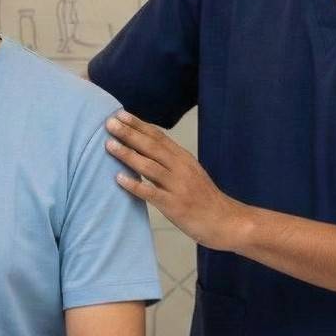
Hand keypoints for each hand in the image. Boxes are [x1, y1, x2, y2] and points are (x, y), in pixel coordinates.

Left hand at [106, 111, 246, 249]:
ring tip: (109, 145)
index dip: (139, 125)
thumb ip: (171, 161)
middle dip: (130, 133)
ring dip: (128, 154)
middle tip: (110, 122)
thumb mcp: (190, 172)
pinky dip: (135, 184)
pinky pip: (151, 193)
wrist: (226, 221)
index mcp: (184, 158)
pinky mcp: (175, 206)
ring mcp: (178, 187)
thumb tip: (146, 149)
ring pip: (150, 166)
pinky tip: (119, 179)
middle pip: (152, 147)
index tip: (120, 114)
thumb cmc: (204, 198)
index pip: (159, 137)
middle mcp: (181, 168)